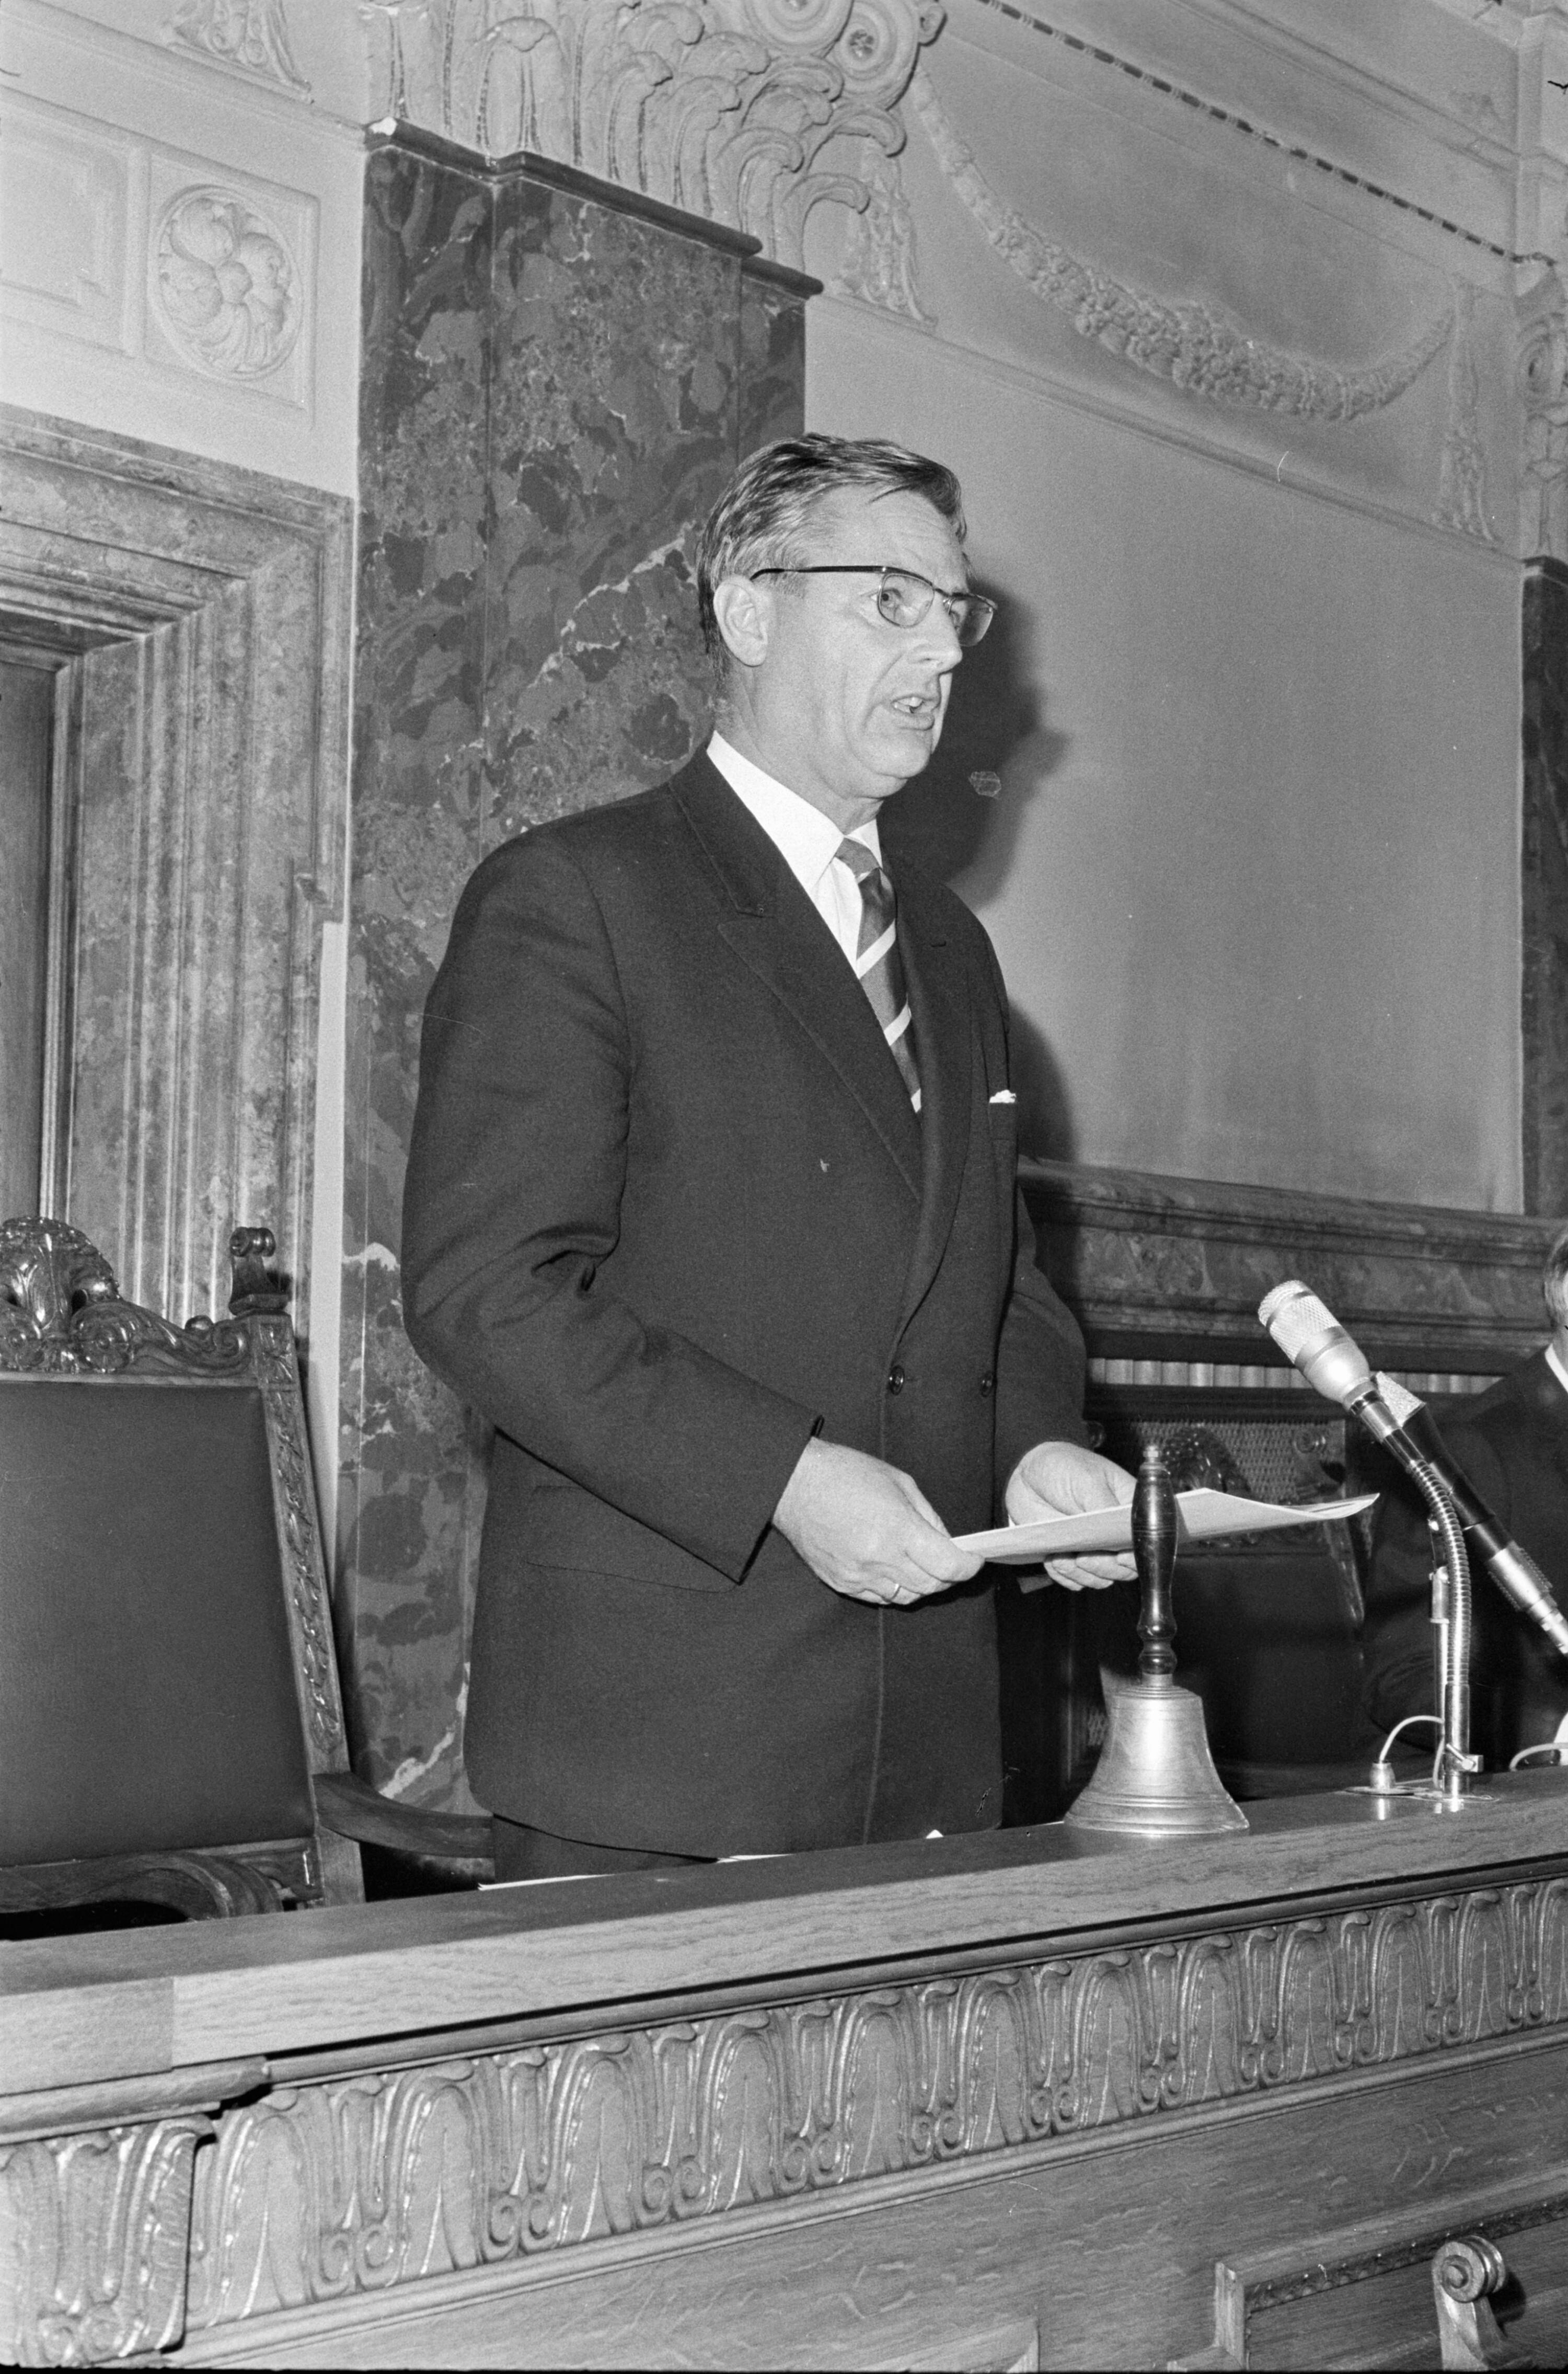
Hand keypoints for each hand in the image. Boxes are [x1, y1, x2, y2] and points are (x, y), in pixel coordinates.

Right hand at [774, 1437, 982, 1607]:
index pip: (947, 1566)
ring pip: (906, 1597)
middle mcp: (878, 1558)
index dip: (968, 1567)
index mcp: (897, 1528)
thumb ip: (928, 1516)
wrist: (793, 1483)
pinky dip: (894, 1588)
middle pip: (931, 1586)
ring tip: (921, 1563)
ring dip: (922, 1584)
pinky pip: (879, 1597)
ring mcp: (857, 1575)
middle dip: (948, 1576)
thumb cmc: (845, 1473)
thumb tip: (947, 1543)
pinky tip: (893, 1568)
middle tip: (950, 1560)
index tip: (973, 1560)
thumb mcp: (899, 1482)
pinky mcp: (840, 1583)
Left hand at [1005, 1440, 1137, 1590]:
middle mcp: (1115, 1535)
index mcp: (1129, 1512)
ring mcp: (1094, 1549)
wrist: (1029, 1473)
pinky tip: (1053, 1559)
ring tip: (1061, 1556)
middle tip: (1083, 1556)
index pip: (1146, 1542)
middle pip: (1125, 1569)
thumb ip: (1103, 1506)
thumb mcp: (1088, 1480)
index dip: (1137, 1556)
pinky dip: (1065, 1576)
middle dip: (1104, 1567)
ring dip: (1082, 1574)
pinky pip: (1074, 1581)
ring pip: (1100, 1579)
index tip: (1120, 1556)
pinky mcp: (1071, 1558)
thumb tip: (1115, 1531)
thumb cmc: (1065, 1467)